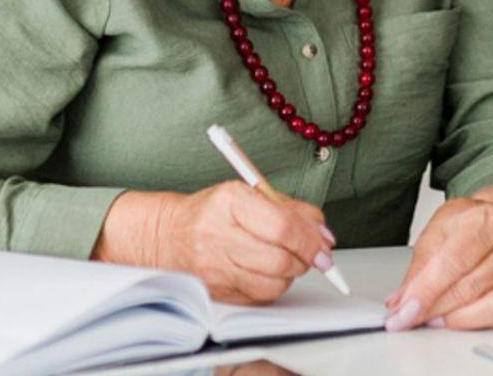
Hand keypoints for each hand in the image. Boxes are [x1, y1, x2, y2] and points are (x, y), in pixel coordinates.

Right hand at [91, 182, 336, 304]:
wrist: (168, 235)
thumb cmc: (214, 212)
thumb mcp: (252, 194)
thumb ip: (293, 211)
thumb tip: (324, 237)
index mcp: (230, 202)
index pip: (282, 227)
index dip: (310, 240)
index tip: (324, 247)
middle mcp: (218, 235)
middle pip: (280, 259)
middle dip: (304, 260)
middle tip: (310, 255)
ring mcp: (214, 268)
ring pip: (272, 284)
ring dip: (289, 276)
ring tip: (286, 261)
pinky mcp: (215, 292)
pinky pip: (259, 297)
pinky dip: (272, 287)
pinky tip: (266, 272)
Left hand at [385, 187, 492, 330]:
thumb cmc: (471, 226)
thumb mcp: (438, 232)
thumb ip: (419, 268)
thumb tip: (401, 304)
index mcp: (486, 220)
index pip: (453, 262)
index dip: (425, 292)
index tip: (403, 313)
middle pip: (470, 288)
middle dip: (434, 310)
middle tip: (410, 319)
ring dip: (459, 321)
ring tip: (437, 320)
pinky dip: (485, 325)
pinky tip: (466, 320)